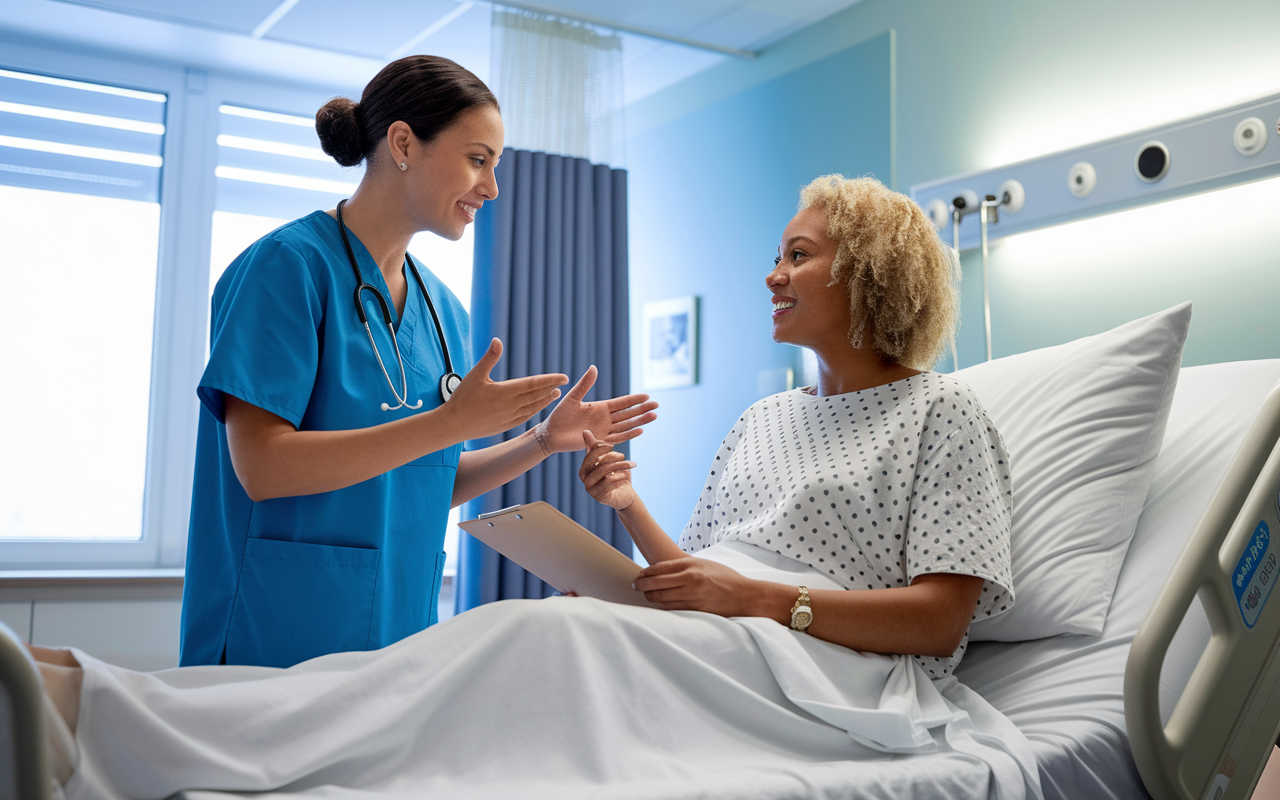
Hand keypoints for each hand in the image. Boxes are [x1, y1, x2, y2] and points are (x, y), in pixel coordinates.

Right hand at [445, 339, 567, 440]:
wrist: (454, 425)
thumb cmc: (462, 398)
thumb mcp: (475, 374)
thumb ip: (489, 358)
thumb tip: (497, 340)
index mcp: (506, 391)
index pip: (534, 383)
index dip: (550, 380)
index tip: (564, 377)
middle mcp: (511, 405)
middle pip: (537, 395)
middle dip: (551, 388)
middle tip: (562, 383)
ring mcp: (509, 417)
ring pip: (533, 407)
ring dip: (545, 400)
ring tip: (554, 394)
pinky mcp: (505, 425)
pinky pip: (525, 417)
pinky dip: (534, 411)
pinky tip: (537, 408)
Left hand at [540, 365, 657, 452]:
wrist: (551, 434)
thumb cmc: (560, 415)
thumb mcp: (573, 398)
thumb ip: (585, 385)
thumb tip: (594, 367)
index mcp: (600, 407)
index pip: (621, 402)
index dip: (634, 400)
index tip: (647, 396)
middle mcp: (605, 419)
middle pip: (628, 414)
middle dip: (642, 410)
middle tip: (656, 405)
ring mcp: (604, 430)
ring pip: (626, 425)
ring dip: (639, 421)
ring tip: (653, 417)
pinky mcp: (600, 441)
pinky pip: (617, 438)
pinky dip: (628, 435)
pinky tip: (640, 431)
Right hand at [578, 431, 636, 509]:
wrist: (623, 495)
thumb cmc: (614, 475)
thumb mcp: (607, 460)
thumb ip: (596, 447)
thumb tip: (585, 431)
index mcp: (584, 468)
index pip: (590, 455)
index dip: (601, 448)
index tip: (612, 445)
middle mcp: (584, 479)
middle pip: (597, 462)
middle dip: (611, 456)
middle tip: (623, 455)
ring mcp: (590, 489)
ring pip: (604, 471)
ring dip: (620, 465)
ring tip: (632, 464)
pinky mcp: (599, 496)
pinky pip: (609, 482)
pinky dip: (620, 476)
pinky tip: (626, 474)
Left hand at [633, 558, 759, 616]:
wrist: (745, 596)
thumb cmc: (726, 578)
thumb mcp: (705, 564)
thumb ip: (686, 565)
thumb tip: (663, 569)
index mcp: (692, 565)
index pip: (660, 567)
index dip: (646, 572)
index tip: (640, 575)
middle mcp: (690, 579)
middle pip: (656, 583)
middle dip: (642, 585)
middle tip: (636, 586)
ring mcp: (692, 595)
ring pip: (661, 598)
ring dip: (650, 597)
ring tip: (646, 596)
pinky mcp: (695, 610)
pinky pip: (672, 609)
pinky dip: (662, 607)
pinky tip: (659, 605)